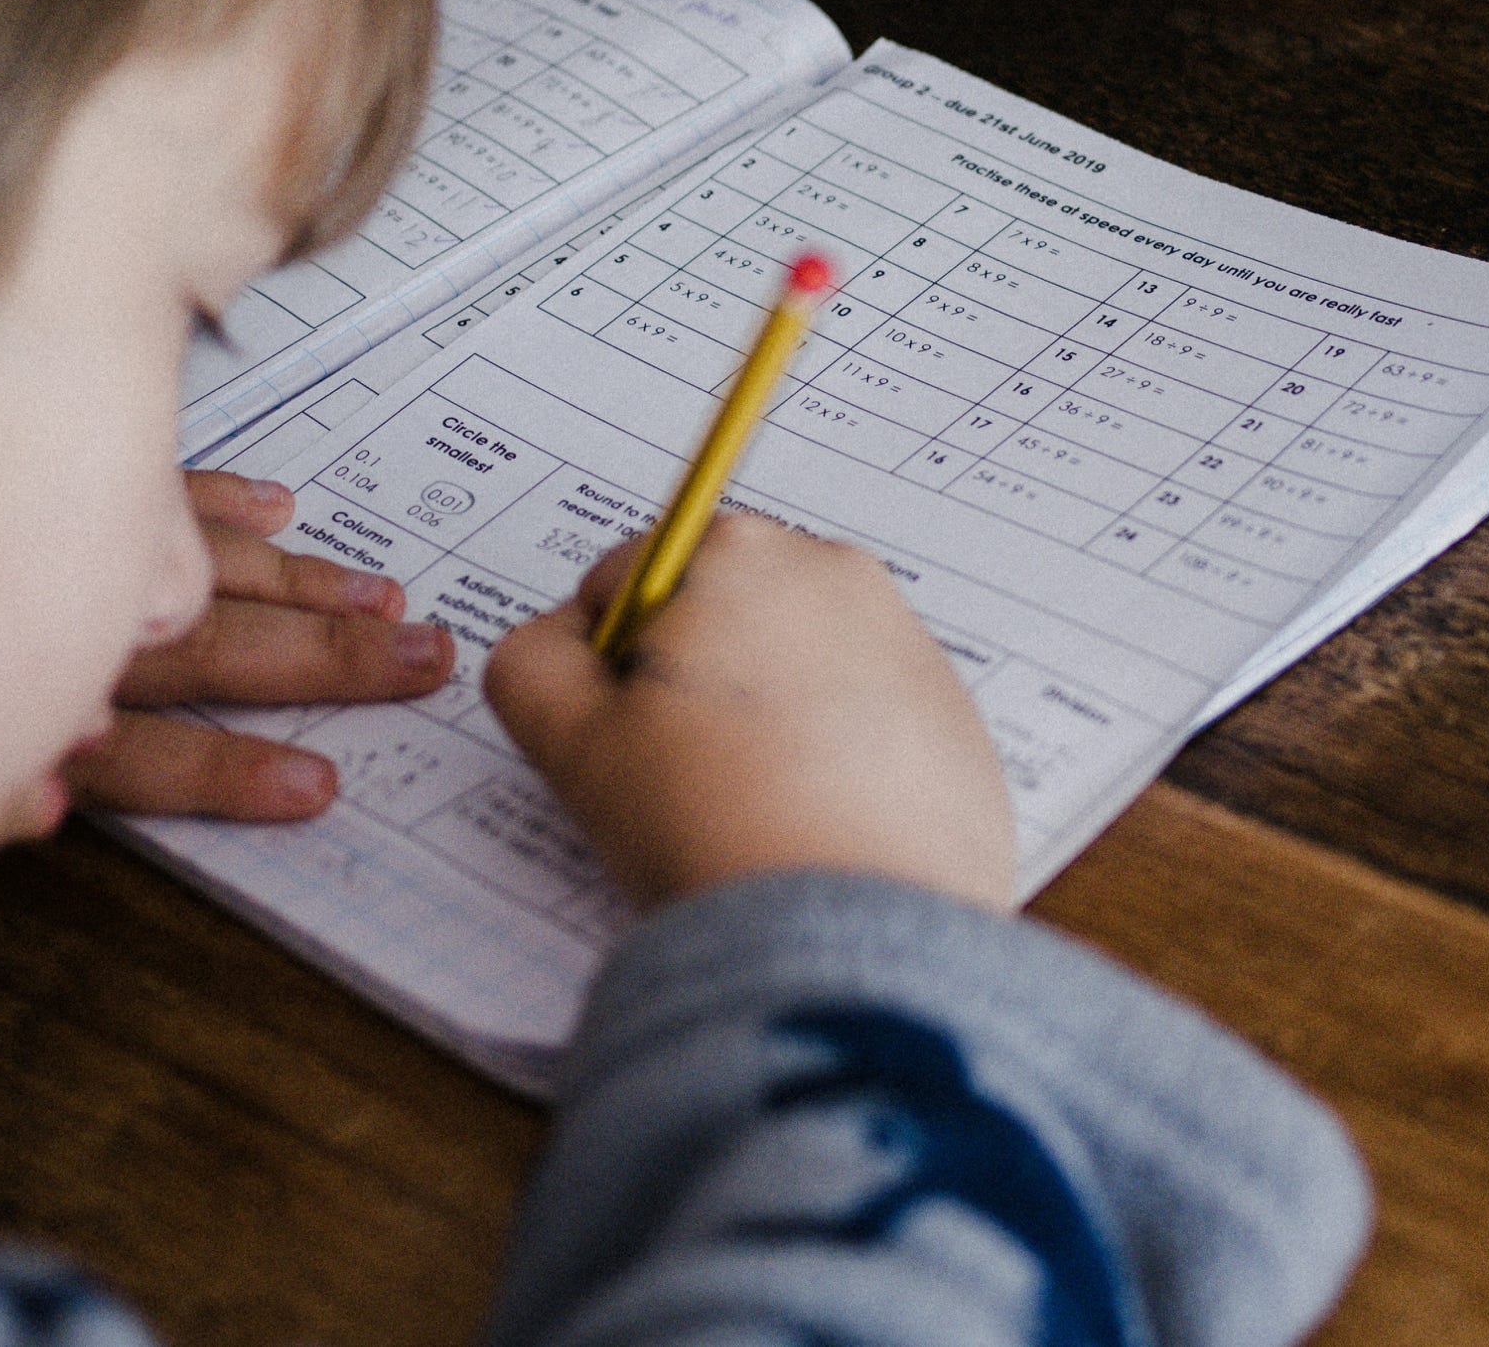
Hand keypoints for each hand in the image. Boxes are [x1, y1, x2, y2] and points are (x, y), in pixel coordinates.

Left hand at [64, 471, 453, 819]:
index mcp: (34, 718)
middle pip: (207, 649)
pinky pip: (148, 491)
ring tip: (379, 596)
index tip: (318, 786)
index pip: (145, 756)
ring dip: (295, 583)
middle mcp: (58, 633)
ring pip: (196, 565)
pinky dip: (217, 497)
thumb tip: (49, 810)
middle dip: (322, 655)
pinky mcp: (48, 490)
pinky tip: (273, 507)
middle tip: (420, 658)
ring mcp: (59, 551)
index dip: (229, 771)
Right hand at [485, 514, 1016, 911]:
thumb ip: (532, 662)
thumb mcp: (570, 741)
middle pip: (719, 616)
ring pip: (793, 670)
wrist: (853, 937)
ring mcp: (910, 645)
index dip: (605, 670)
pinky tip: (814, 829)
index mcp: (737, 551)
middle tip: (686, 779)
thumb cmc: (706, 825)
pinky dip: (835, 761)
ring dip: (762, 722)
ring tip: (754, 811)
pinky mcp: (957, 721)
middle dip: (692, 684)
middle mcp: (836, 573)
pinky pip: (866, 722)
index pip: (625, 585)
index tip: (628, 740)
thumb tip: (562, 640)